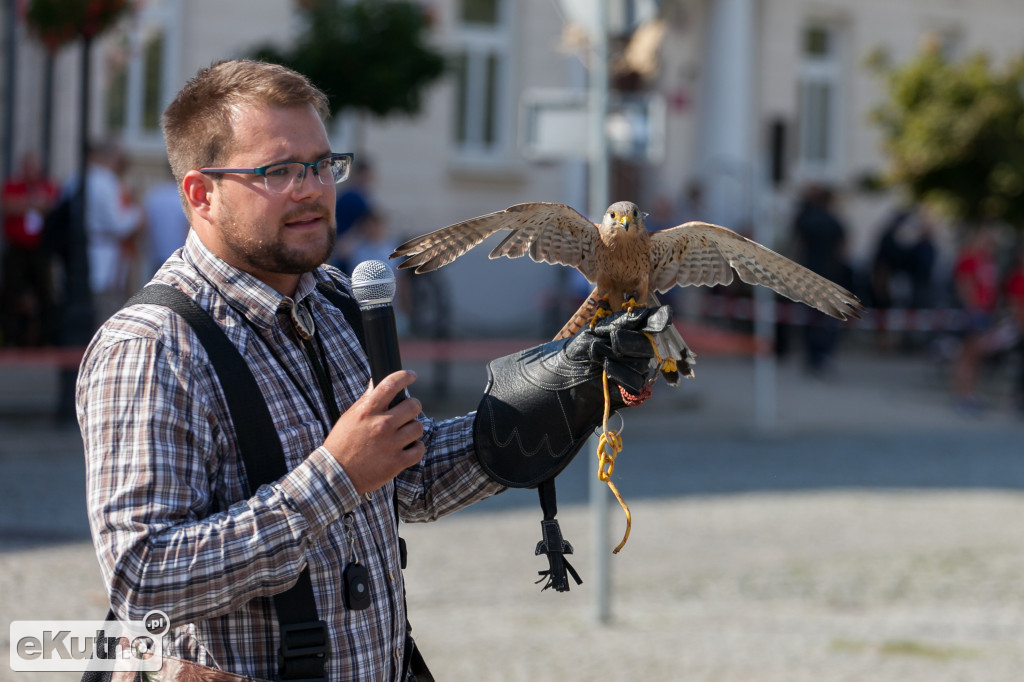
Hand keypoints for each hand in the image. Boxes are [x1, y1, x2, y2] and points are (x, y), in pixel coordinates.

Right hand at [323, 370, 424, 494]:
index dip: (405, 376)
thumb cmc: (342, 443)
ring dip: (413, 429)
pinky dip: (415, 448)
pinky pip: (419, 449)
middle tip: (407, 412)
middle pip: (413, 406)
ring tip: (403, 433)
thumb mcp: (350, 417)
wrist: (335, 475)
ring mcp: (390, 444)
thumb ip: (366, 400)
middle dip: (412, 406)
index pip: (390, 385)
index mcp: (367, 411)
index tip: (411, 375)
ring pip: (418, 427)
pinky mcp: (396, 462)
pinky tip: (407, 448)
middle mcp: (381, 425)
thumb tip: (376, 383)